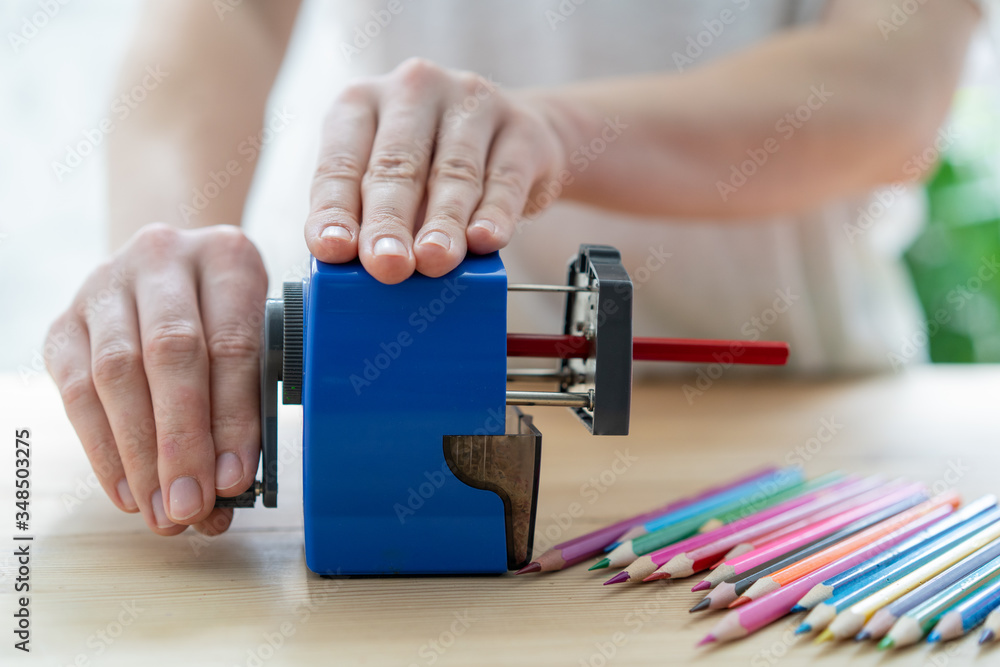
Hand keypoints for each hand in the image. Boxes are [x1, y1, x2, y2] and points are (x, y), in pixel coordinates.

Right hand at [45, 224, 267, 535]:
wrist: (172, 269)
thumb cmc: (228, 317)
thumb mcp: (260, 335)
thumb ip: (249, 400)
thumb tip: (230, 485)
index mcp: (228, 257)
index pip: (231, 342)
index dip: (233, 418)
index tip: (235, 480)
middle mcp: (163, 259)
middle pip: (169, 354)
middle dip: (181, 442)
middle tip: (191, 506)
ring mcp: (106, 285)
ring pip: (116, 373)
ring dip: (139, 455)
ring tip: (161, 511)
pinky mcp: (65, 322)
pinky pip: (76, 391)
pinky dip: (103, 449)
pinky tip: (127, 491)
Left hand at [304, 58, 567, 283]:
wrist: (514, 142)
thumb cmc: (431, 171)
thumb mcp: (390, 186)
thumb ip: (370, 223)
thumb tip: (363, 274)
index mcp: (361, 103)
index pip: (341, 162)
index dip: (335, 209)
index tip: (333, 250)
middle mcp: (413, 91)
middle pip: (397, 165)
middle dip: (389, 221)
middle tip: (386, 265)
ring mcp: (471, 103)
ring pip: (454, 173)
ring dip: (443, 223)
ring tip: (434, 260)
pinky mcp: (522, 130)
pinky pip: (506, 177)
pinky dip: (496, 213)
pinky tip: (486, 240)